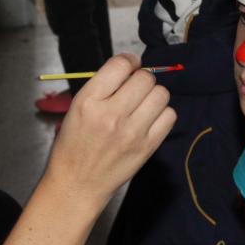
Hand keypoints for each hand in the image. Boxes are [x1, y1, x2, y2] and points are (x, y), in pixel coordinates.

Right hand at [46, 55, 176, 206]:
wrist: (77, 184)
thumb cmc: (74, 145)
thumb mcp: (76, 109)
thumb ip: (102, 87)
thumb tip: (131, 69)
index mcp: (88, 101)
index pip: (120, 64)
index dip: (129, 61)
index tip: (130, 67)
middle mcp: (111, 114)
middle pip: (145, 78)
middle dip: (141, 78)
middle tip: (135, 89)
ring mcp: (132, 132)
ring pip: (161, 94)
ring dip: (153, 95)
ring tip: (142, 105)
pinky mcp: (147, 146)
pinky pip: (170, 115)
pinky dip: (162, 113)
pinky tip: (149, 119)